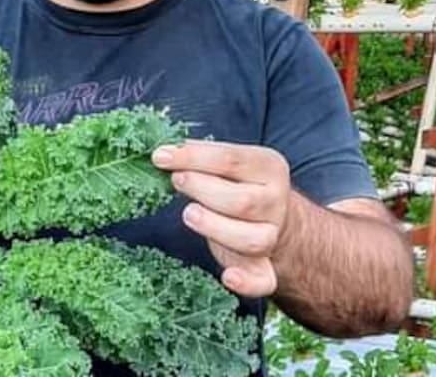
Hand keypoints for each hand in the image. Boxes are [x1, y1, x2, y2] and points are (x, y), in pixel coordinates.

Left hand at [151, 140, 290, 297]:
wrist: (271, 215)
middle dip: (203, 190)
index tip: (160, 156)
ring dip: (216, 227)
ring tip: (189, 214)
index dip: (192, 157)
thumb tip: (163, 152)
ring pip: (252, 239)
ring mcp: (272, 235)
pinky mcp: (264, 267)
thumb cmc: (235, 182)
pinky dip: (247, 283)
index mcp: (268, 167)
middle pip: (242, 201)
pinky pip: (263, 281)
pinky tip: (227, 278)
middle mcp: (275, 202)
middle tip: (176, 181)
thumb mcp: (225, 162)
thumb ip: (200, 156)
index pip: (231, 159)